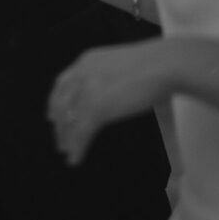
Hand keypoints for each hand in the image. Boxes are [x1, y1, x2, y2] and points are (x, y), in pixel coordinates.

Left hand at [47, 40, 171, 165]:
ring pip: (68, 119)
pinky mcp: (98, 107)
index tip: (52, 114)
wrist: (166, 64)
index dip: (55, 101)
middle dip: (58, 123)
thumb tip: (113, 92)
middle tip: (59, 139)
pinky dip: (77, 147)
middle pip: (61, 102)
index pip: (62, 83)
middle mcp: (82, 73)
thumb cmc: (155, 63)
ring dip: (66, 139)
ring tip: (67, 153)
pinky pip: (81, 132)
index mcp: (87, 61)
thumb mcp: (122, 65)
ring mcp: (88, 90)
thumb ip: (110, 76)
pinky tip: (76, 158)